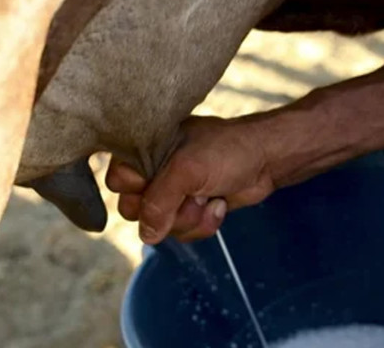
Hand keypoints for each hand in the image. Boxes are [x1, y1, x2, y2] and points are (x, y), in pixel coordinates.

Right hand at [105, 116, 275, 243]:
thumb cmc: (227, 151)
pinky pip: (182, 231)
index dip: (137, 190)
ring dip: (189, 218)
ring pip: (160, 226)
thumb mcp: (187, 170)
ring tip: (208, 197)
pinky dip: (203, 223)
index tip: (158, 183)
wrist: (266, 161)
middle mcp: (155, 171)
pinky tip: (218, 204)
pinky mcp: (191, 208)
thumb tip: (147, 234)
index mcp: (146, 149)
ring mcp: (173, 192)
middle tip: (189, 194)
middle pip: (134, 210)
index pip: (117, 181)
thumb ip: (159, 202)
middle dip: (166, 211)